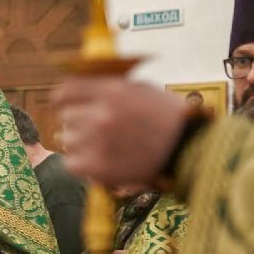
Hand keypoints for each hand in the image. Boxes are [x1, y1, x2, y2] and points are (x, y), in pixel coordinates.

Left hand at [52, 77, 186, 187]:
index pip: (65, 91)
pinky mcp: (98, 167)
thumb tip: (79, 88)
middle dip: (79, 122)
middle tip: (97, 130)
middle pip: (66, 116)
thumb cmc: (168, 118)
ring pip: (68, 140)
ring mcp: (97, 142)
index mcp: (111, 91)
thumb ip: (109, 87)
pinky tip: (99, 161)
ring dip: (81, 143)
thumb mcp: (141, 89)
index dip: (64, 99)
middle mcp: (101, 114)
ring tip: (104, 146)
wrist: (190, 149)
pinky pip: (72, 163)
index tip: (66, 105)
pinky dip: (82, 164)